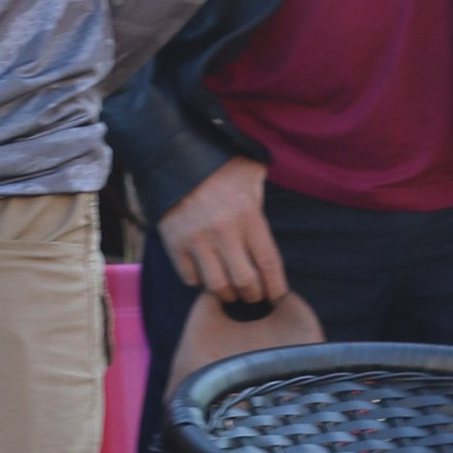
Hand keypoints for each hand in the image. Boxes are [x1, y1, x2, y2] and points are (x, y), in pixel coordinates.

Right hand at [157, 156, 288, 307]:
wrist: (175, 156)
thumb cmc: (220, 166)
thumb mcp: (252, 176)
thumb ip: (261, 203)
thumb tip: (265, 227)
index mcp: (248, 215)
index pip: (269, 262)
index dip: (276, 286)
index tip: (278, 295)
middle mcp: (224, 231)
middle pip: (245, 281)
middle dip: (253, 294)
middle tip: (253, 294)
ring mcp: (197, 240)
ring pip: (217, 286)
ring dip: (227, 293)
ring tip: (230, 291)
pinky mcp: (174, 244)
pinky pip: (190, 278)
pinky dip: (199, 282)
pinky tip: (205, 275)